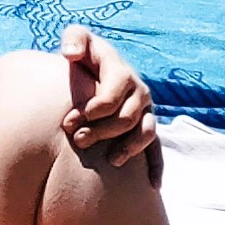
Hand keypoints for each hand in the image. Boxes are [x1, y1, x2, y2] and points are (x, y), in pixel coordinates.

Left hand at [58, 24, 157, 170]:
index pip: (110, 97)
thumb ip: (74, 40)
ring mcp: (146, 109)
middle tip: (77, 140)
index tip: (67, 122)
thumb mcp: (78, 39)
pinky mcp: (147, 124)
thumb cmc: (83, 54)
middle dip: (101, 132)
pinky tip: (152, 185)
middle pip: (126, 118)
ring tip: (109, 160)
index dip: (90, 112)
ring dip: (127, 149)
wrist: (95, 65)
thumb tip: (70, 54)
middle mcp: (139, 90)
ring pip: (145, 133)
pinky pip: (157, 147)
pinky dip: (157, 166)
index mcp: (122, 71)